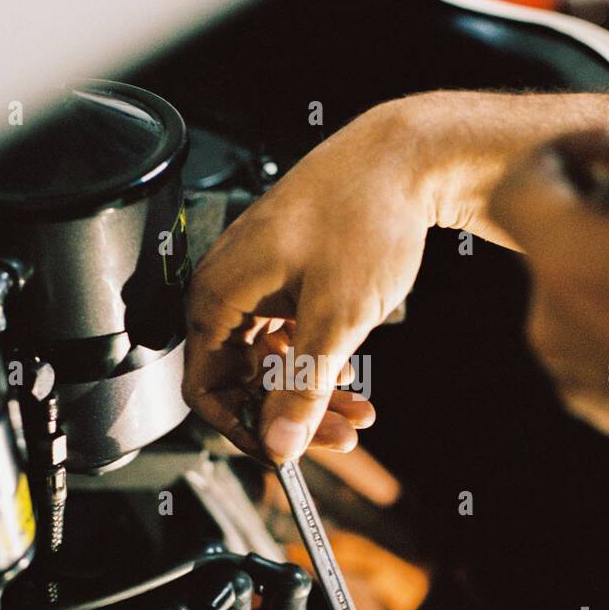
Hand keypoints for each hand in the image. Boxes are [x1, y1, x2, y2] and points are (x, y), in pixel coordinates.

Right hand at [183, 100, 431, 461]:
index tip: (284, 451)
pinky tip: (351, 377)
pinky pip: (290, 335)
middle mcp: (230, 288)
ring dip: (312, 393)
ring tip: (359, 413)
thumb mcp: (336, 319)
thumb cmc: (362, 215)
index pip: (205, 389)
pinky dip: (318, 361)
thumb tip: (279, 444)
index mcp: (220, 295)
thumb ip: (302, 389)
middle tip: (342, 438)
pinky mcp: (287, 276)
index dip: (243, 429)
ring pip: (273, 361)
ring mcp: (259, 281)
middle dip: (291, 415)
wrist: (403, 158)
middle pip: (244, 380)